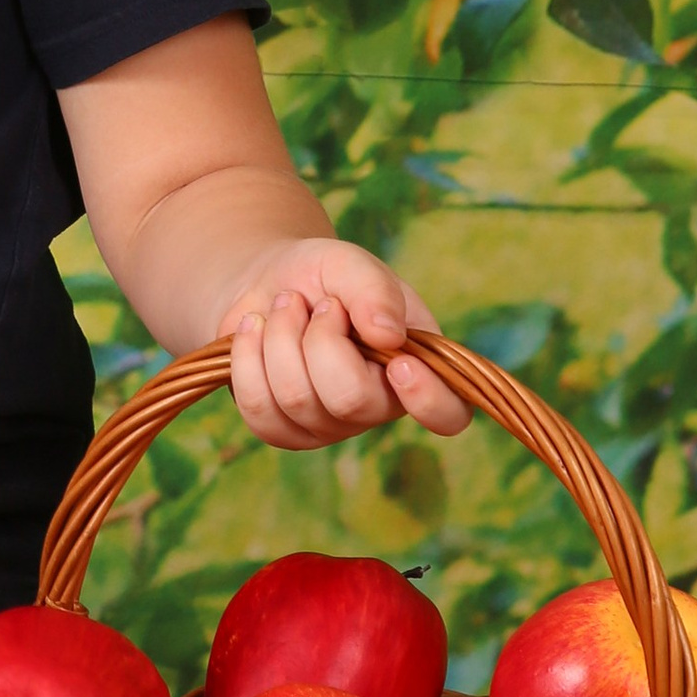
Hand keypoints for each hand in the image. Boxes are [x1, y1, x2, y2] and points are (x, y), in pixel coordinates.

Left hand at [220, 239, 470, 449]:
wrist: (265, 284)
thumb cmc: (322, 276)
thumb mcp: (350, 265)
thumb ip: (373, 289)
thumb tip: (387, 335)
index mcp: (417, 366)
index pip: (449, 413)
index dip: (429, 400)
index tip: (400, 363)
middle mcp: (379, 406)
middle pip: (350, 399)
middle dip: (319, 338)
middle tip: (317, 305)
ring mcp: (330, 426)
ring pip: (296, 400)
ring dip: (280, 337)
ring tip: (285, 308)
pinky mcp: (283, 431)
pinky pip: (259, 410)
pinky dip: (248, 357)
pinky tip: (255, 329)